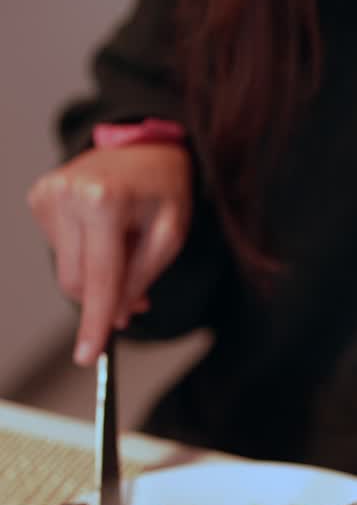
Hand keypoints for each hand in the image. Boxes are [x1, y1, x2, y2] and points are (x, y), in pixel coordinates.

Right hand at [28, 143, 191, 364]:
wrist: (144, 148)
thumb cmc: (162, 191)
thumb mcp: (170, 236)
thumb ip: (141, 279)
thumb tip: (114, 317)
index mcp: (104, 201)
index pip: (98, 277)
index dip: (95, 321)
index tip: (87, 356)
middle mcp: (68, 194)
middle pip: (77, 281)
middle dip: (104, 297)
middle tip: (136, 291)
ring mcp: (48, 193)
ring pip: (66, 270)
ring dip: (96, 272)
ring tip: (121, 241)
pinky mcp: (39, 197)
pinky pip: (59, 250)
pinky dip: (82, 251)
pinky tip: (100, 228)